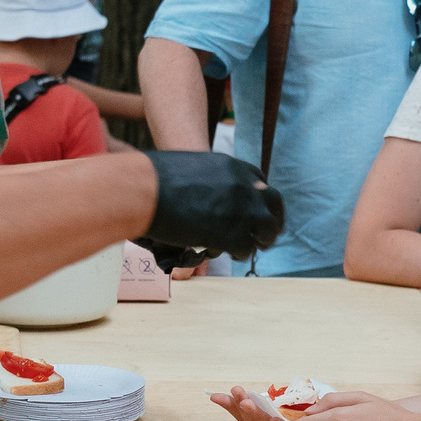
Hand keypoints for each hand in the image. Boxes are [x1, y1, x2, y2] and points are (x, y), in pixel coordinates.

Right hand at [143, 152, 282, 259]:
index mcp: (234, 167)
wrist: (147, 190)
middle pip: (272, 204)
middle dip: (271, 219)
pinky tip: (232, 253)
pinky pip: (246, 248)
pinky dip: (241, 252)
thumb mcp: (194, 167)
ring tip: (253, 247)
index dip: (259, 199)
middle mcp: (245, 186)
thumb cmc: (157, 176)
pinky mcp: (233, 234)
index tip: (257, 209)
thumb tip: (210, 194)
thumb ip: (210, 179)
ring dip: (260, 239)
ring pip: (266, 229)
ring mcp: (242, 210)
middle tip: (265, 233)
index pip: (261, 182)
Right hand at [208, 386, 302, 420]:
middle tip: (235, 392)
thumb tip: (242, 388)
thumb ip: (264, 399)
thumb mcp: (283, 405)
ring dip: (256, 415)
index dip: (230, 407)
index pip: (243, 417)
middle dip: (242, 407)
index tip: (216, 396)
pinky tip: (273, 419)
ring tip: (246, 403)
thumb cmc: (304, 417)